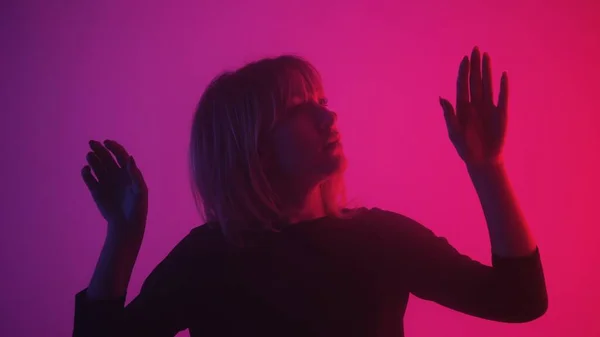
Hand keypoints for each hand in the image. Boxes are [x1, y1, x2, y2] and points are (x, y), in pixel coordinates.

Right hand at [82, 140, 147, 241]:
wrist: (126, 224)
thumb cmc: (137, 207)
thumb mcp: (140, 190)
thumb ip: (135, 174)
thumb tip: (130, 157)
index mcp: (128, 172)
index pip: (120, 155)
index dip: (113, 147)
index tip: (106, 142)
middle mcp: (116, 174)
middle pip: (106, 157)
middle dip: (99, 149)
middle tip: (92, 143)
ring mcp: (105, 181)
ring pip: (97, 166)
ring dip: (92, 159)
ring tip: (90, 156)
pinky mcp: (96, 190)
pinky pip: (89, 178)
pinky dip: (86, 173)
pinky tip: (86, 170)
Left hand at [439, 46, 507, 166]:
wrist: (482, 160)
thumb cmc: (466, 148)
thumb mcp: (454, 132)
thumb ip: (449, 115)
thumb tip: (442, 98)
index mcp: (462, 107)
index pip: (462, 85)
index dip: (463, 72)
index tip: (464, 59)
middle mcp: (475, 104)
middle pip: (475, 80)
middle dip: (475, 65)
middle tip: (475, 49)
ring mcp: (488, 107)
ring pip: (487, 84)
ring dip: (487, 70)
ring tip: (486, 55)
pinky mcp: (501, 114)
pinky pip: (502, 97)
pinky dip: (503, 86)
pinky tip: (503, 75)